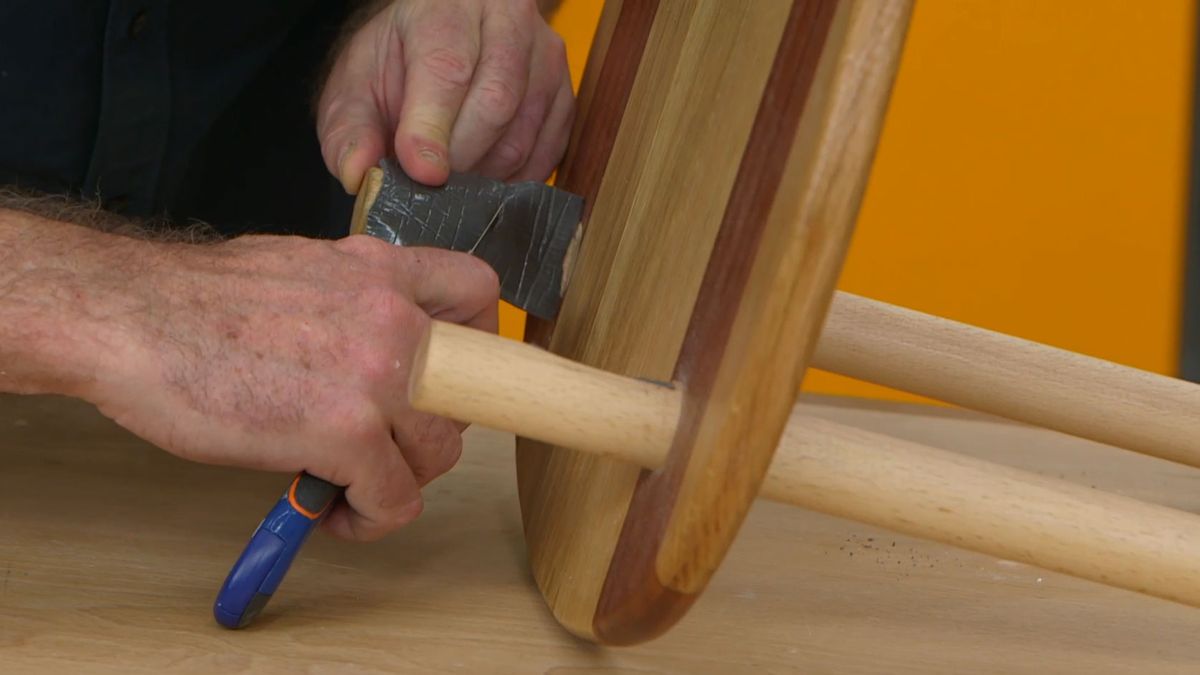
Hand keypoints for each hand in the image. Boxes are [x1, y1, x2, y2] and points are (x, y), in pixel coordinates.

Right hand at [87, 235, 498, 540]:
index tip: (456, 378)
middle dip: (434, 428)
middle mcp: (391, 315)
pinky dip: (369, 517)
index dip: (480, 345)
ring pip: (439, 450)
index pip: (478, 293)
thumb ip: (352, 299)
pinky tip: (333, 513)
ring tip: (355, 486)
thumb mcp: (298, 269)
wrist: (127, 318)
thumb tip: (371, 344)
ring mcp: (373, 374)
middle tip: (390, 444)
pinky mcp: (344, 432)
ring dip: (403, 478)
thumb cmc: (193, 301)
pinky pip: (396, 498)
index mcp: (379, 268)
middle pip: (472, 390)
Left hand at [317, 0, 573, 190]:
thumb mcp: (356, 87)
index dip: (433, 127)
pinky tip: (483, 174)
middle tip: (430, 182)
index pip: (448, 69)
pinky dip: (511, 179)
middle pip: (496, 103)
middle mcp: (508, 20)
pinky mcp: (565, 98)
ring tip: (452, 175)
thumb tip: (357, 173)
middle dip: (459, 157)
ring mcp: (545, 59)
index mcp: (448, 5)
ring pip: (522, 136)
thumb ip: (349, 131)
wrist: (442, 41)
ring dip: (484, 174)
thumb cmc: (399, 63)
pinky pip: (545, 156)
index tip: (422, 172)